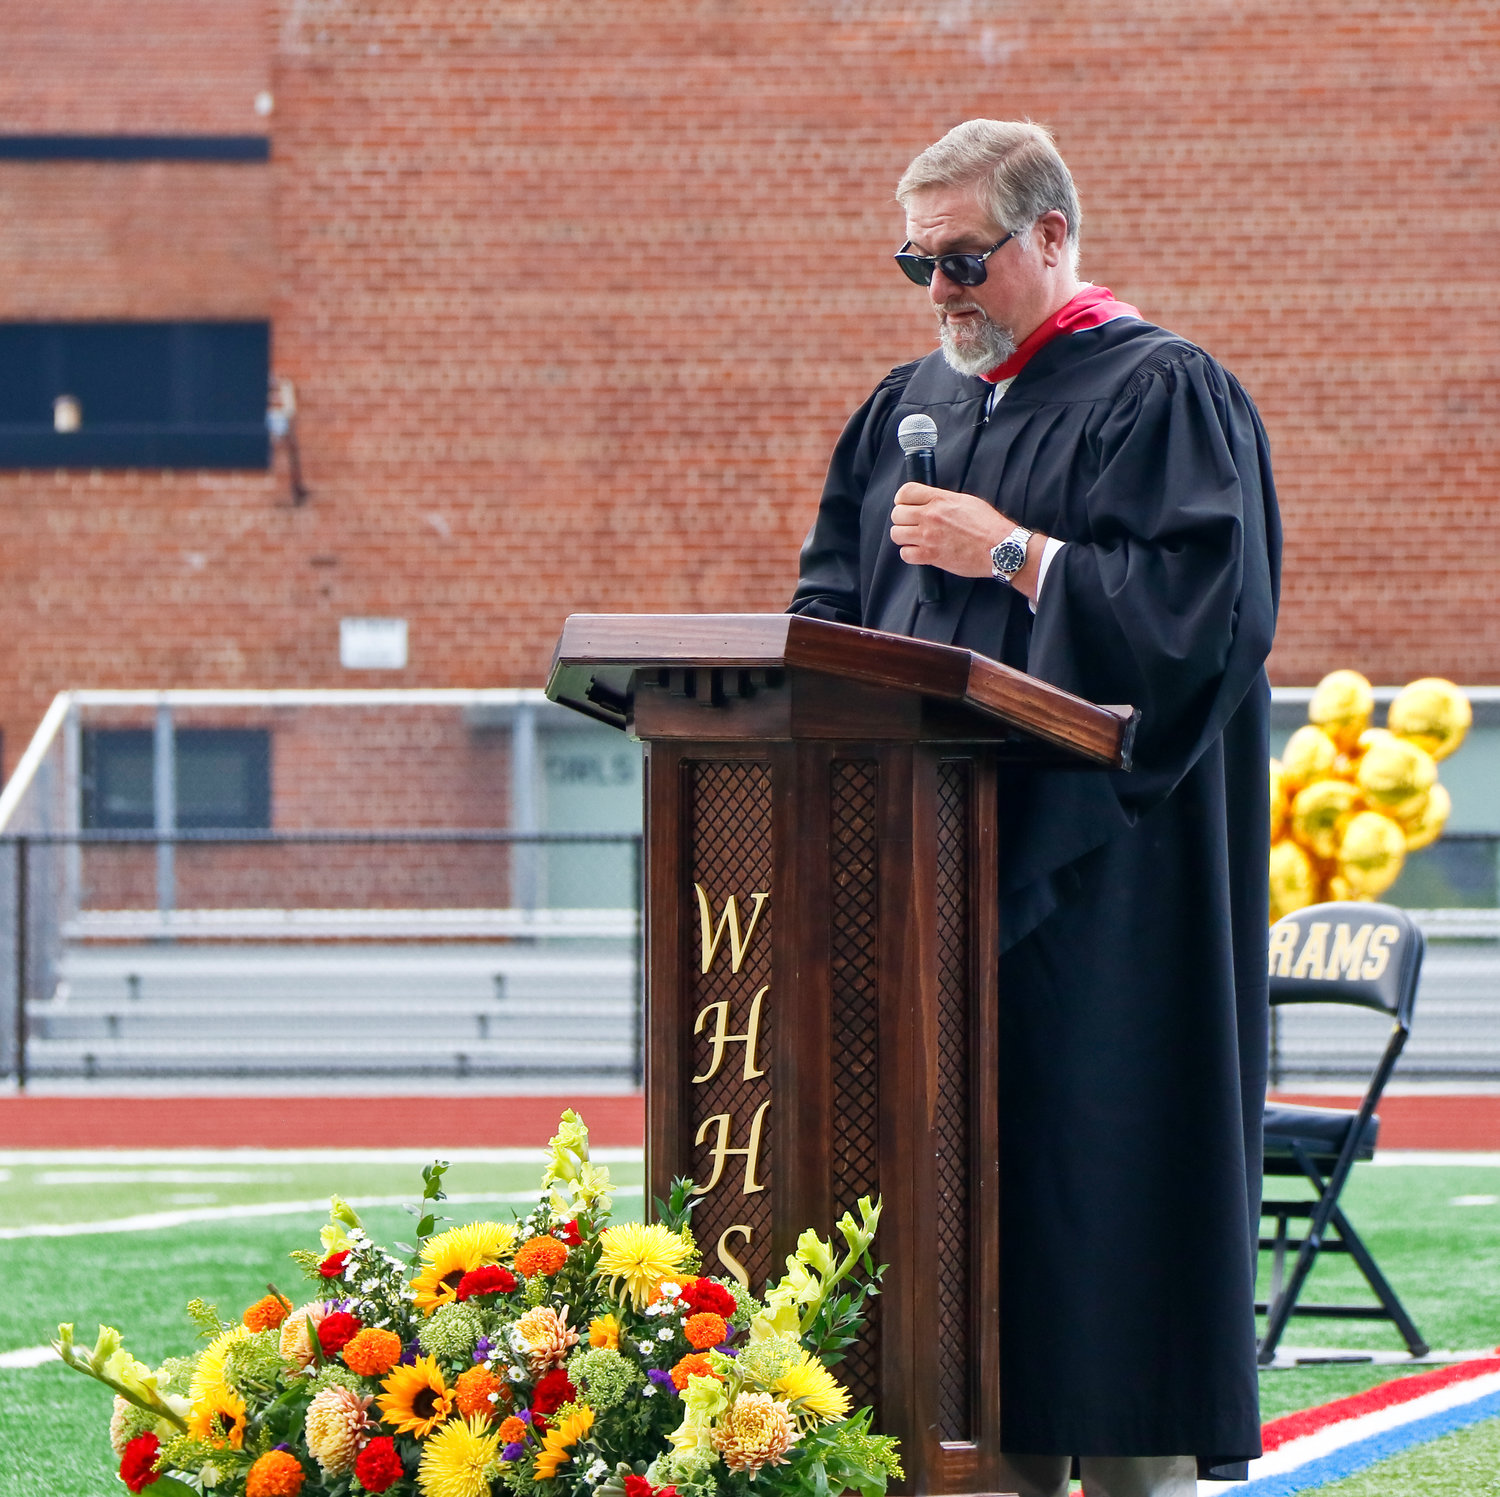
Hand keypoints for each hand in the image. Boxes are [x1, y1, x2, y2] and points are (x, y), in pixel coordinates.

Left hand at [890, 483, 1045, 599]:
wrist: (999, 548)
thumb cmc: (988, 525)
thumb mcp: (966, 501)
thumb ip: (943, 500)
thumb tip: (931, 501)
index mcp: (940, 499)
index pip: (905, 492)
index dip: (902, 499)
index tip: (906, 505)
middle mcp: (931, 516)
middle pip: (897, 514)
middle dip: (902, 519)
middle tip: (912, 524)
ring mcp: (928, 537)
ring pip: (897, 534)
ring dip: (904, 536)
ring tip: (915, 538)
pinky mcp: (930, 556)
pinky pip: (905, 554)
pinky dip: (910, 554)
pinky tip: (920, 552)